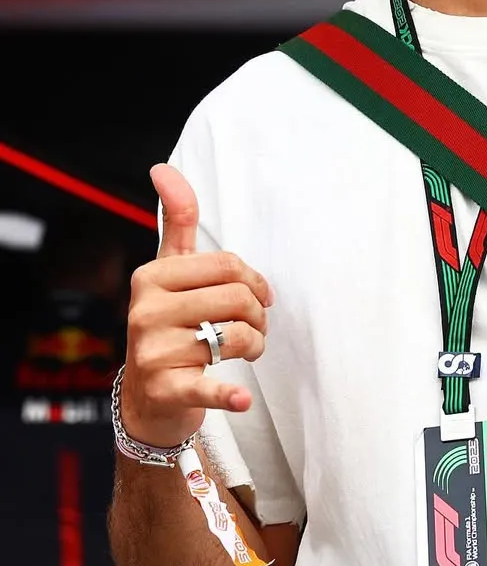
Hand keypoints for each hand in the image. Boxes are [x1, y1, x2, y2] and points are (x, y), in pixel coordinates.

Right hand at [121, 163, 273, 448]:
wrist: (149, 398)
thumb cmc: (171, 322)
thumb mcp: (171, 270)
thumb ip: (176, 220)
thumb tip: (162, 167)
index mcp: (150, 276)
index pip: (228, 265)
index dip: (255, 280)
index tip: (261, 294)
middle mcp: (144, 311)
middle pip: (236, 298)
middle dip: (258, 314)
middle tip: (257, 327)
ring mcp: (152, 352)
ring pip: (236, 335)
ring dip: (256, 344)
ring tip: (250, 349)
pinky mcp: (164, 389)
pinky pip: (207, 385)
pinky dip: (228, 395)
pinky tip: (242, 399)